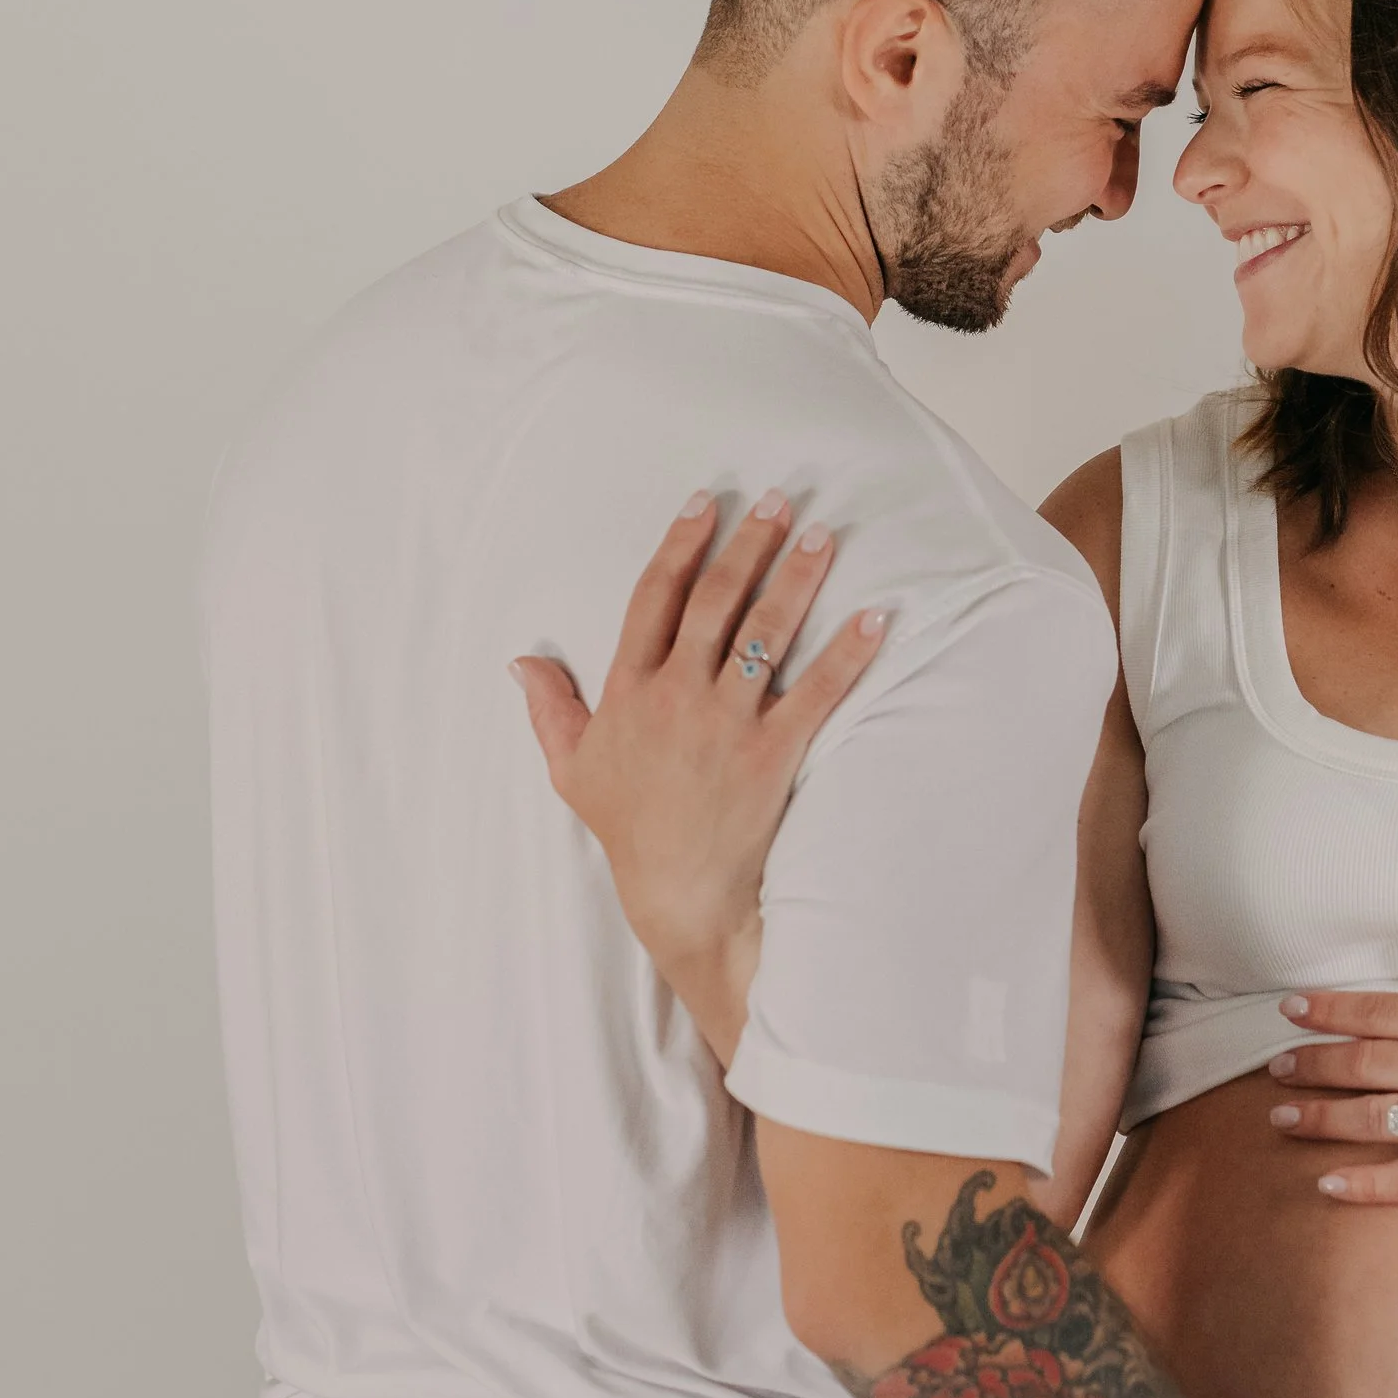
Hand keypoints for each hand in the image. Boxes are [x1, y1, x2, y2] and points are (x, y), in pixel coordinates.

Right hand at [511, 491, 884, 1060]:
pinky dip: (849, 652)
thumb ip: (549, 709)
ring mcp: (726, 723)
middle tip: (779, 502)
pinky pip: (818, 692)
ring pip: (765, 632)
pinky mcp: (772, 754)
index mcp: (629, 691)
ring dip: (797, 578)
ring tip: (823, 536)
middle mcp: (676, 696)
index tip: (705, 503)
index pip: (654, 599)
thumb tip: (521, 660)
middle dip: (749, 544)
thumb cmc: (628, 830)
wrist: (679, 895)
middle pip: (716, 601)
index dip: (680, 545)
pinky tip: (875, 616)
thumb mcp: (572, 770)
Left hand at [1267, 943, 1397, 1206]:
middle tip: (1275, 1068)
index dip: (1328, 1011)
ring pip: (1376, 1118)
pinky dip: (1366, 1184)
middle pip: (1364, 1063)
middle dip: (1312, 1064)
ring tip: (1282, 1118)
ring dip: (1322, 1118)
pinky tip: (1329, 1186)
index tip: (1289, 1011)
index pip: (1378, 1013)